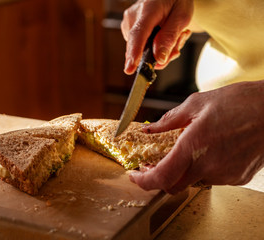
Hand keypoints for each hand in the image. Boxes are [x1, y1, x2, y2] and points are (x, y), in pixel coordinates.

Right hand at [121, 0, 192, 73]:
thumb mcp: (182, 16)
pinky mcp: (129, 30)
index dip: (134, 53)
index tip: (130, 68)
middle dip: (162, 53)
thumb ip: (170, 37)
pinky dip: (155, 47)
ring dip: (161, 50)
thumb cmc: (175, 0)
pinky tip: (163, 36)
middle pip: (143, 49)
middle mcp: (132, 18)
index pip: (138, 35)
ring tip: (173, 35)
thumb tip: (159, 58)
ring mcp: (129, 24)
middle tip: (179, 41)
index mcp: (147, 11)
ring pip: (143, 51)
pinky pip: (142, 48)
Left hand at [129, 80, 263, 193]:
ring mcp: (225, 175)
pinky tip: (207, 151)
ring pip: (193, 181)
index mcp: (194, 147)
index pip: (161, 177)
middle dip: (158, 176)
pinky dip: (202, 168)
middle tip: (152, 163)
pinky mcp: (238, 177)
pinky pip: (212, 177)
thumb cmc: (240, 102)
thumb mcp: (197, 103)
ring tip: (185, 150)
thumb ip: (169, 120)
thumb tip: (149, 129)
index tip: (134, 175)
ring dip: (182, 170)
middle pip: (173, 185)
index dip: (143, 181)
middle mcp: (209, 166)